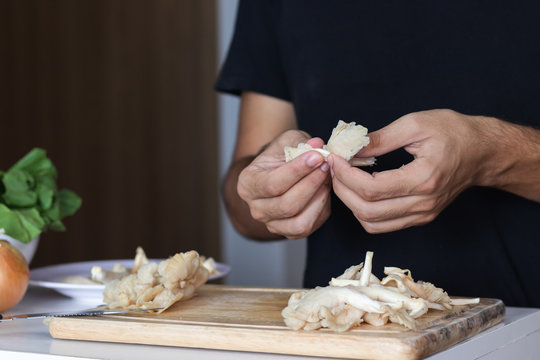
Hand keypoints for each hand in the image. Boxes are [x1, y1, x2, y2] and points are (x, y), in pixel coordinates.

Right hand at [237, 130, 331, 238]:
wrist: (280, 171)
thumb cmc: (281, 155)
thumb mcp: (288, 141)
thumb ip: (300, 142)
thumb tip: (317, 145)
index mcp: (247, 184)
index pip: (272, 184)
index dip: (297, 171)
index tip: (317, 156)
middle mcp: (255, 208)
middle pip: (287, 205)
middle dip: (312, 184)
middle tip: (326, 165)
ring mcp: (271, 224)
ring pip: (299, 222)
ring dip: (319, 199)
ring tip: (326, 178)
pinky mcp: (288, 233)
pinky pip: (308, 227)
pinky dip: (321, 210)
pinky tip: (324, 191)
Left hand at [328, 109, 491, 232]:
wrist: (482, 152)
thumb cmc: (453, 132)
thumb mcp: (415, 124)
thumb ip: (380, 138)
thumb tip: (350, 148)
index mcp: (424, 179)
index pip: (372, 189)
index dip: (346, 176)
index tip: (335, 158)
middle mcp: (423, 204)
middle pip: (367, 211)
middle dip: (342, 190)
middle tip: (333, 168)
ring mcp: (422, 214)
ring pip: (372, 223)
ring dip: (350, 203)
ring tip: (342, 179)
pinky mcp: (420, 217)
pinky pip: (382, 225)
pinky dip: (363, 211)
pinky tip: (358, 189)